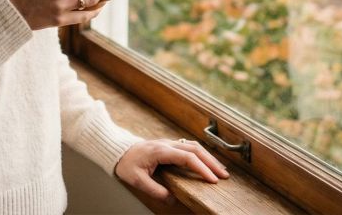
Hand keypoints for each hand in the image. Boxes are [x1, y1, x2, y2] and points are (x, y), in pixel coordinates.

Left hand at [115, 138, 229, 201]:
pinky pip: (188, 147)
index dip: (201, 168)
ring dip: (208, 157)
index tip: (212, 180)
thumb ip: (154, 190)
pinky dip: (201, 154)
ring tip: (220, 170)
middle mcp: (167, 144)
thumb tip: (172, 199)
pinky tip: (207, 163)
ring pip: (193, 145)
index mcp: (160, 151)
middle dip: (211, 162)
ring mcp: (168, 143)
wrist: (117, 149)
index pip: (186, 157)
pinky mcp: (169, 145)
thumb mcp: (136, 180)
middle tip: (224, 176)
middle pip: (194, 149)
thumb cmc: (126, 163)